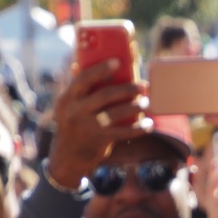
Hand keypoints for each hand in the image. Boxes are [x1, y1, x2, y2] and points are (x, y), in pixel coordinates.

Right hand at [46, 60, 148, 189]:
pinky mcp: (99, 141)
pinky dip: (138, 129)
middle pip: (104, 95)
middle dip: (126, 89)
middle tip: (143, 85)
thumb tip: (80, 62)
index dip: (100, 69)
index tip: (118, 61)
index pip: (83, 79)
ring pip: (115, 114)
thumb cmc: (74, 124)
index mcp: (68, 98)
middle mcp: (76, 111)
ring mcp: (88, 127)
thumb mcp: (68, 106)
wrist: (69, 156)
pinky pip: (122, 133)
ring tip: (146, 103)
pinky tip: (148, 124)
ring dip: (134, 107)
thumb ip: (77, 88)